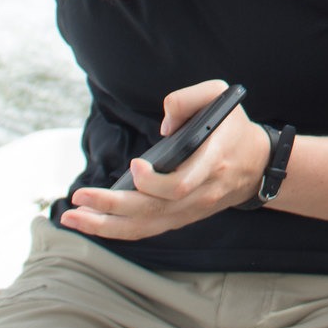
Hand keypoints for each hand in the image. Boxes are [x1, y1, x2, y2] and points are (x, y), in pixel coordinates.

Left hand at [58, 80, 266, 239]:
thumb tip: (162, 126)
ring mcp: (189, 210)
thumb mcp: (220, 96)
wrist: (256, 164)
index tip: (134, 166)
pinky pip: (145, 229)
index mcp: (212, 162)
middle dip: (112, 206)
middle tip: (79, 196)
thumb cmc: (232, 126)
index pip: (181, 184)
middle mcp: (200, 192)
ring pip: (144, 226)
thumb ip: (189, 99)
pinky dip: (115, 230)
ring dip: (105, 226)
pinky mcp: (180, 217)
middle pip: (153, 210)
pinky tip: (90, 222)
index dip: (154, 183)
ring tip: (71, 217)